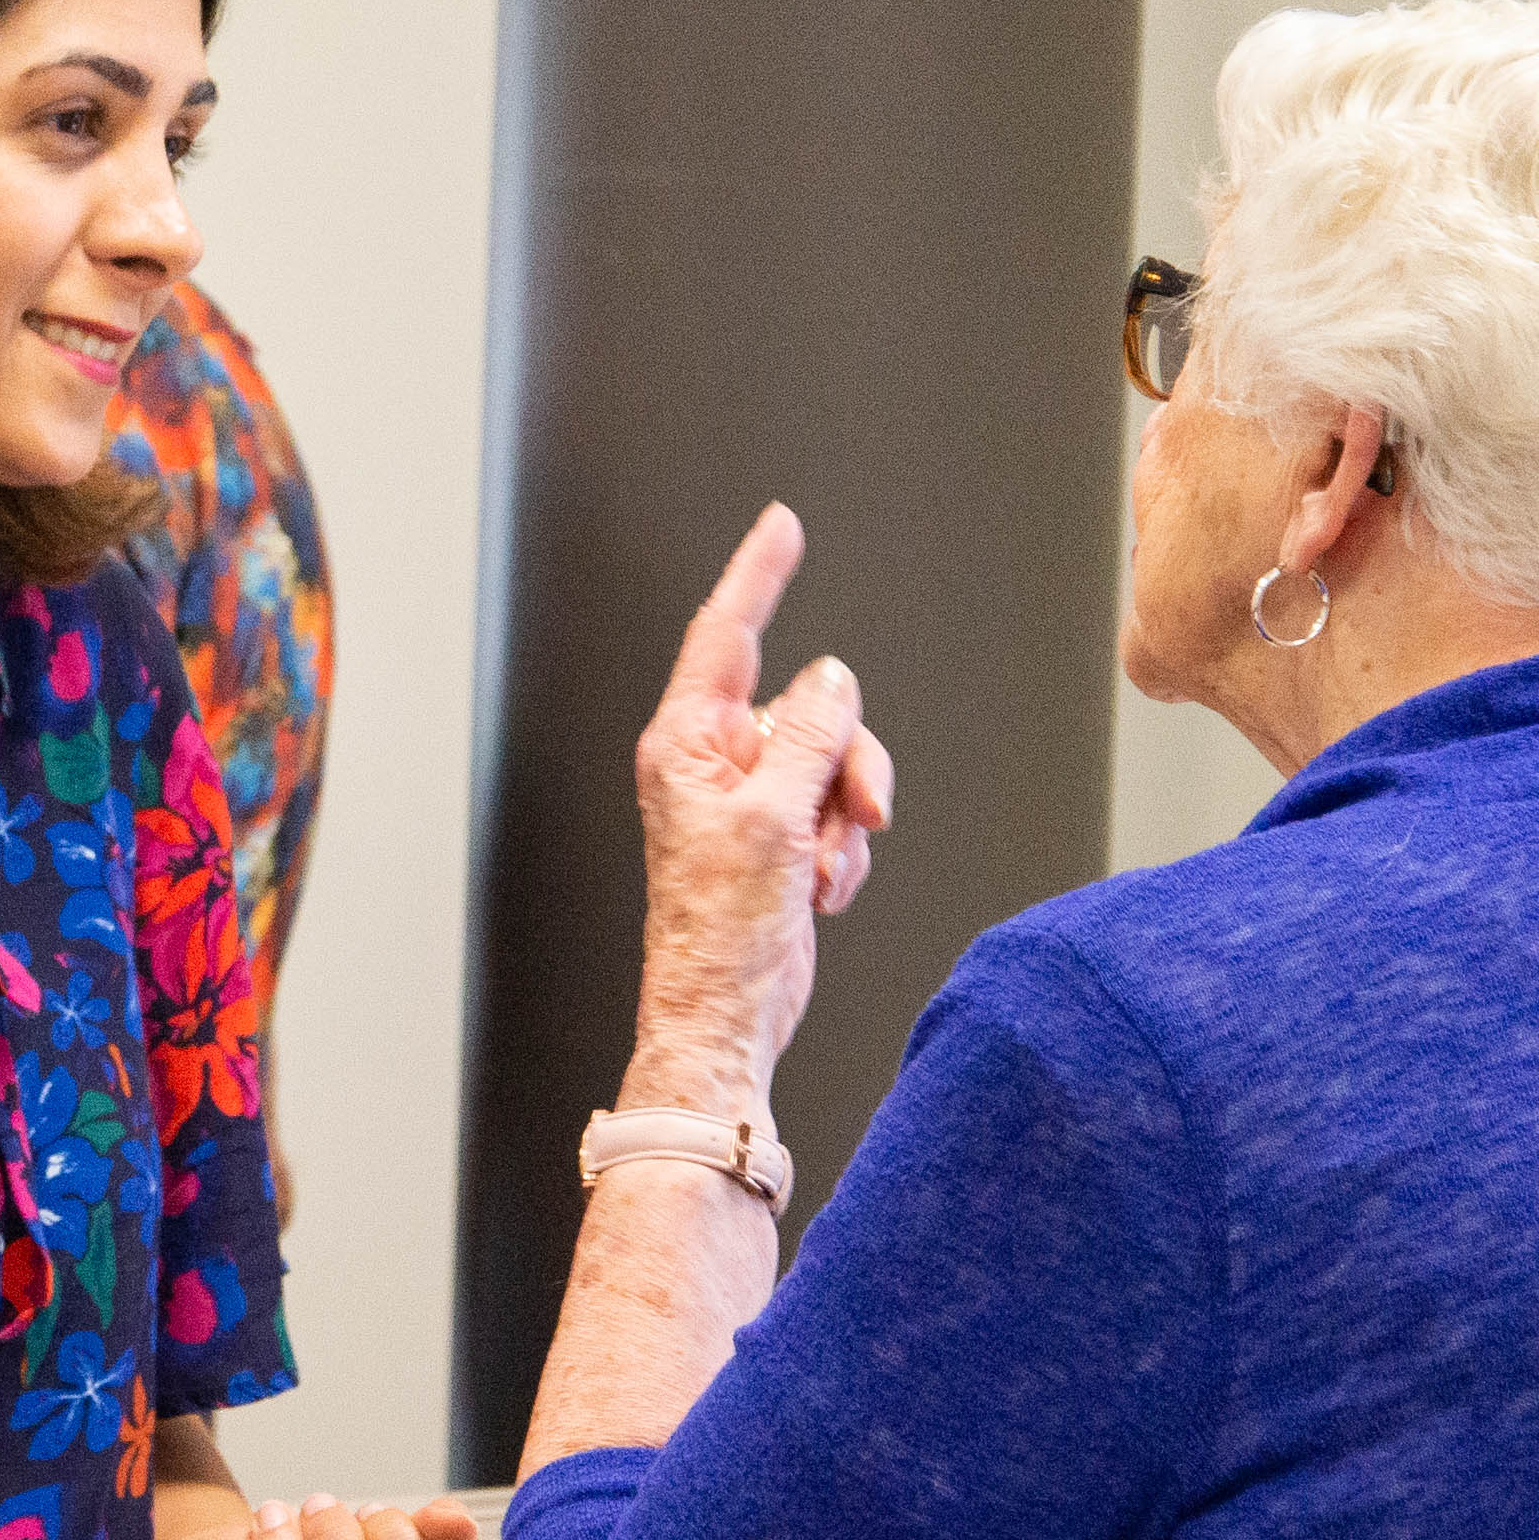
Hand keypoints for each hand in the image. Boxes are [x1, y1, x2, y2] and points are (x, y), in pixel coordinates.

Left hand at [625, 505, 896, 1106]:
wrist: (728, 1013)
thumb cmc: (718, 931)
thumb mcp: (773, 819)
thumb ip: (808, 737)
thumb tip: (830, 679)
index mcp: (685, 744)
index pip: (725, 636)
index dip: (756, 577)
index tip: (780, 526)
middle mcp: (714, 763)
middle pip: (811, 710)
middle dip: (845, 765)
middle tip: (853, 814)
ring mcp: (749, 800)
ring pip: (836, 762)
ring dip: (847, 819)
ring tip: (825, 869)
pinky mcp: (779, 838)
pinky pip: (838, 810)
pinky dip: (843, 851)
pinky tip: (820, 890)